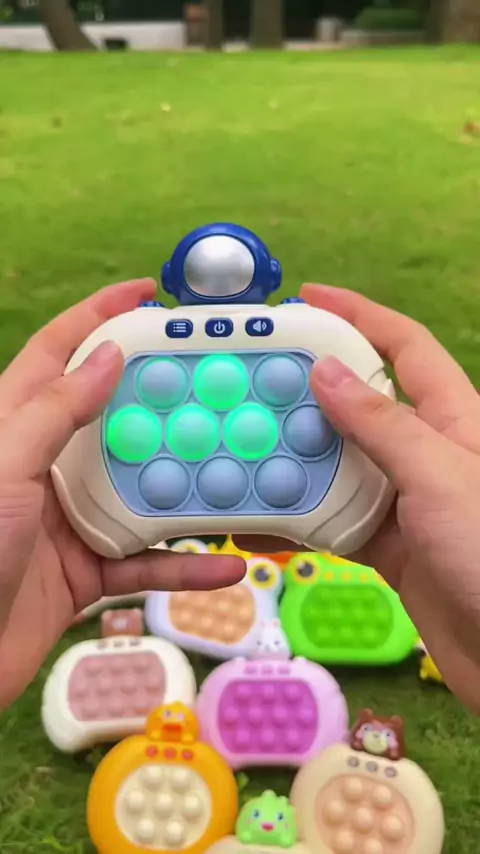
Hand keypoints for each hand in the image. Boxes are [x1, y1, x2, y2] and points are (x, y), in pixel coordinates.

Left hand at [0, 279, 244, 709]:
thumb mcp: (5, 468)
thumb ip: (52, 412)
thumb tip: (108, 356)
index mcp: (16, 427)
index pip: (57, 353)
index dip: (98, 316)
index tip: (149, 293)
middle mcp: (46, 466)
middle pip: (114, 417)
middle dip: (165, 397)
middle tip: (221, 378)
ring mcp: (69, 521)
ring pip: (141, 490)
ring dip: (189, 486)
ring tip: (242, 469)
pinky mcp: (85, 574)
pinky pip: (145, 564)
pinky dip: (184, 566)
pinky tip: (226, 566)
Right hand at [238, 284, 479, 712]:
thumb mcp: (439, 476)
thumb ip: (382, 426)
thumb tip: (324, 371)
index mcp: (452, 419)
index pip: (405, 347)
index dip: (359, 315)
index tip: (305, 299)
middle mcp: (426, 454)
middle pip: (359, 406)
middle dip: (306, 391)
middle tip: (248, 383)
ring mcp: (406, 503)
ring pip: (339, 466)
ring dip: (293, 460)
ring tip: (238, 450)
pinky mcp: (389, 548)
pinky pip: (335, 522)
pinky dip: (299, 519)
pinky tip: (259, 520)